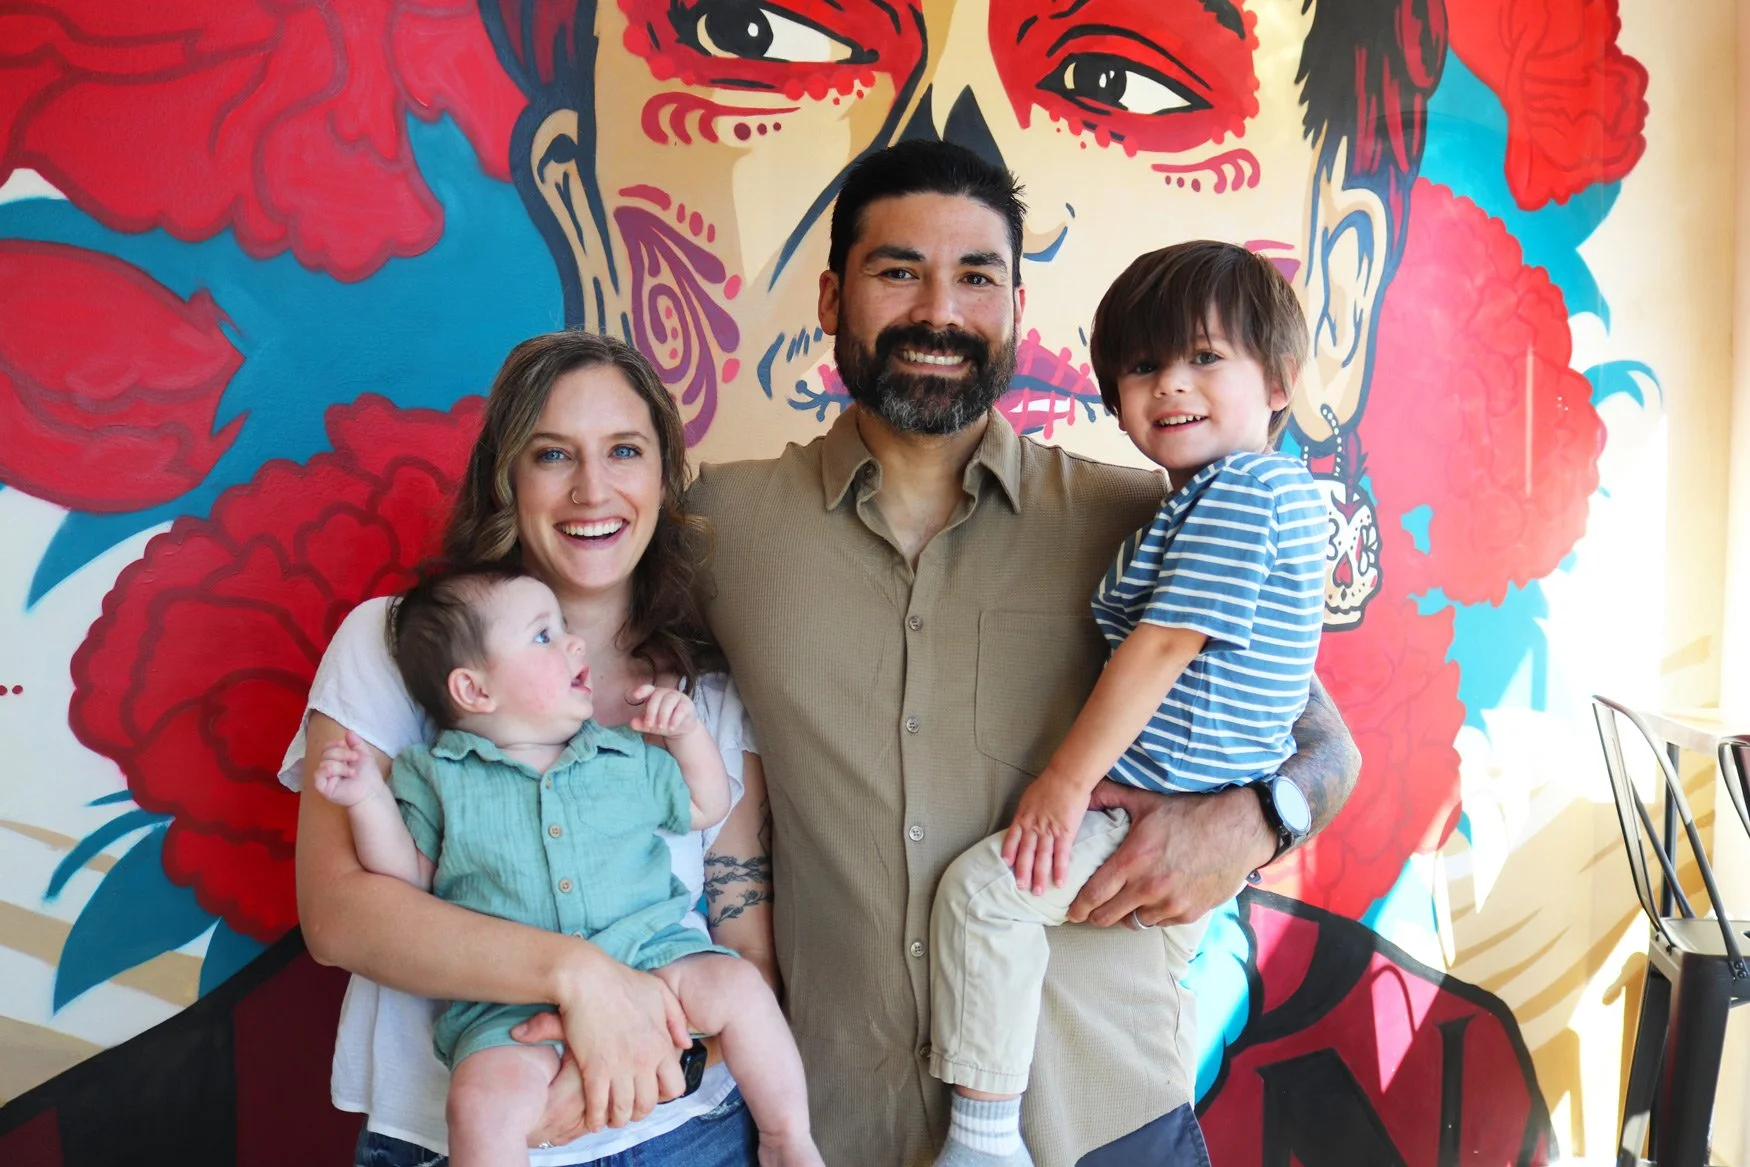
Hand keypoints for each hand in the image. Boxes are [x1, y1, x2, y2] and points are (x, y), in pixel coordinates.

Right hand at [310, 730, 387, 808]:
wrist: (371, 790)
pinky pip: (319, 773)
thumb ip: (356, 742)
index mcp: (335, 759)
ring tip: (352, 772)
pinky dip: (334, 770)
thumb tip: (348, 732)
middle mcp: (328, 767)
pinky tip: (346, 775)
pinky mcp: (321, 786)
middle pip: (325, 752)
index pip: (327, 746)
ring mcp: (324, 777)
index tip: (349, 746)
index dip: (336, 743)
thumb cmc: (368, 774)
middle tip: (355, 759)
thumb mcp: (364, 753)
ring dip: (342, 765)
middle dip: (342, 753)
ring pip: (324, 762)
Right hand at [512, 959, 690, 1133]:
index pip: (675, 1087)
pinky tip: (593, 1120)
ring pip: (623, 1110)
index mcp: (661, 1044)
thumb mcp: (659, 992)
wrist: (586, 978)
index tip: (653, 1092)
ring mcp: (619, 1068)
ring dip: (618, 1119)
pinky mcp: (594, 1070)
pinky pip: (598, 1106)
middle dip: (639, 1112)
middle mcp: (644, 1061)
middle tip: (630, 1110)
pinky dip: (596, 1119)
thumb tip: (686, 1043)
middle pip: (648, 1104)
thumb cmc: (621, 981)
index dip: (665, 1095)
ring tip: (612, 1118)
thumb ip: (676, 1018)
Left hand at [628, 684, 701, 740]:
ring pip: (669, 701)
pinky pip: (681, 709)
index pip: (648, 689)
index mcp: (654, 694)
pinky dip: (675, 719)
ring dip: (663, 715)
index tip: (635, 696)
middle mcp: (666, 693)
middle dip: (651, 711)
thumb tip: (632, 723)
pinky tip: (671, 728)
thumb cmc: (663, 722)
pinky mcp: (687, 705)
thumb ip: (641, 723)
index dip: (642, 690)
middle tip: (649, 725)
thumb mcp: (650, 724)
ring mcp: (678, 697)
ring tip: (660, 728)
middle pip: (657, 696)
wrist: (681, 728)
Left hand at [1001, 772, 1091, 894]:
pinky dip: (1060, 869)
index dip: (1009, 852)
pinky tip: (1060, 882)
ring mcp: (1048, 831)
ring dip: (1039, 876)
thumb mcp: (1030, 796)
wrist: (1067, 776)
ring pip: (1042, 857)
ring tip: (1038, 892)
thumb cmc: (1050, 783)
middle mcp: (1033, 826)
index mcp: (1023, 816)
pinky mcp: (1065, 832)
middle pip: (1025, 853)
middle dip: (1023, 872)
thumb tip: (1025, 819)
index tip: (1006, 865)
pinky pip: (1061, 855)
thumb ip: (1027, 811)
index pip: (1012, 838)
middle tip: (1021, 888)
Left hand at [1067, 781, 1275, 927]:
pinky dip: (1152, 915)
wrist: (1238, 830)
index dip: (1078, 906)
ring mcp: (1170, 904)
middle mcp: (1149, 887)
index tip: (1070, 911)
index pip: (1094, 894)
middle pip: (1108, 916)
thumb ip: (1111, 797)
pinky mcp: (1189, 913)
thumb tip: (1084, 791)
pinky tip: (1152, 902)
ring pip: (1134, 922)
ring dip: (1125, 915)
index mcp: (1133, 860)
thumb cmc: (1190, 813)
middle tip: (1089, 912)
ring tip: (1123, 905)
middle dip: (1095, 916)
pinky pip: (1160, 922)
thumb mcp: (1146, 801)